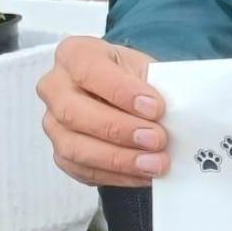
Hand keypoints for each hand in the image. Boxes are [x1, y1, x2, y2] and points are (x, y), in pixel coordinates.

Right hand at [36, 36, 165, 186]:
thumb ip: (155, 85)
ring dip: (119, 159)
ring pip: (75, 147)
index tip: (155, 108)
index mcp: (74, 55)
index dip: (121, 91)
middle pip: (73, 113)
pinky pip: (84, 170)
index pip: (88, 71)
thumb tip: (177, 114)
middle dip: (119, 129)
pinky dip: (117, 176)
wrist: (129, 96)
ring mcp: (54, 123)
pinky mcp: (63, 154)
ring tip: (155, 164)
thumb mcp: (147, 68)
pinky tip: (144, 175)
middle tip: (157, 139)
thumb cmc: (136, 78)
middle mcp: (55, 88)